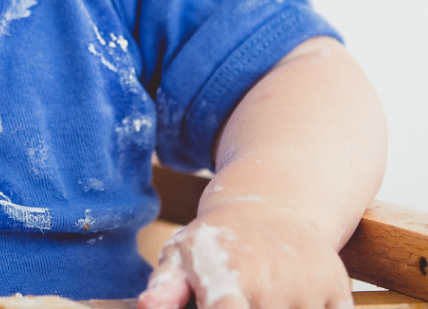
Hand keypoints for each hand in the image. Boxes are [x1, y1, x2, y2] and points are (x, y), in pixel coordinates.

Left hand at [138, 200, 352, 308]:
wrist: (271, 205)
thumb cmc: (218, 242)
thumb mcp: (182, 257)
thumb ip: (165, 288)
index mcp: (227, 280)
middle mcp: (270, 285)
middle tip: (242, 299)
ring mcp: (308, 290)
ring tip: (262, 295)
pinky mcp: (339, 293)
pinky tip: (292, 300)